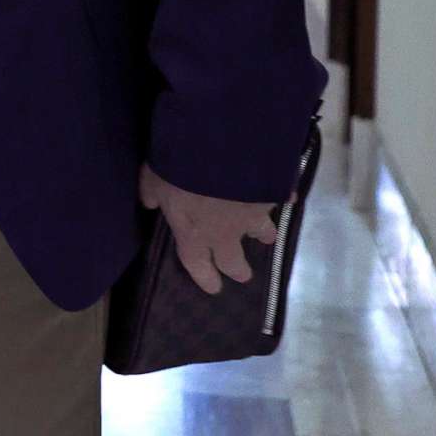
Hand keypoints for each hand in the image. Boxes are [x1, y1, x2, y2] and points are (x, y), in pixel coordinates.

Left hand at [140, 165, 282, 295]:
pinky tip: (287, 194)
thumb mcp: (152, 179)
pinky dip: (282, 196)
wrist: (216, 147)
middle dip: (238, 270)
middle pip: (234, 261)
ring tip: (267, 235)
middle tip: (243, 274)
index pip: (197, 264)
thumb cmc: (177, 168)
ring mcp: (251, 216)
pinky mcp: (271, 196)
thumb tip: (148, 203)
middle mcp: (224, 232)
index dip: (205, 277)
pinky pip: (279, 198)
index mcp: (192, 232)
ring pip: (264, 233)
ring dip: (264, 235)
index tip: (214, 288)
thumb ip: (150, 194)